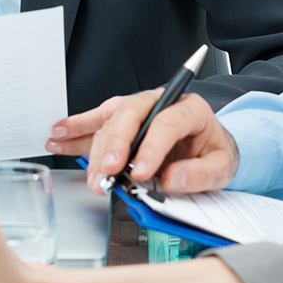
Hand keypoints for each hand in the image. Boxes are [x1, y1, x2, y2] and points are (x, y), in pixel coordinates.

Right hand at [49, 89, 236, 195]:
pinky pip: (96, 120)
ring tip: (92, 175)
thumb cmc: (212, 153)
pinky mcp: (122, 119)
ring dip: (95, 149)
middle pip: (131, 115)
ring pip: (111, 121)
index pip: (166, 122)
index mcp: (189, 108)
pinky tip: (60, 134)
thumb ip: (201, 174)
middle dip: (116, 145)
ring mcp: (138, 110)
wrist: (207, 148)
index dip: (152, 147)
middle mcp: (159, 103)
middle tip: (109, 171)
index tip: (142, 172)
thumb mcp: (222, 166)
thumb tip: (174, 179)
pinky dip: (76, 128)